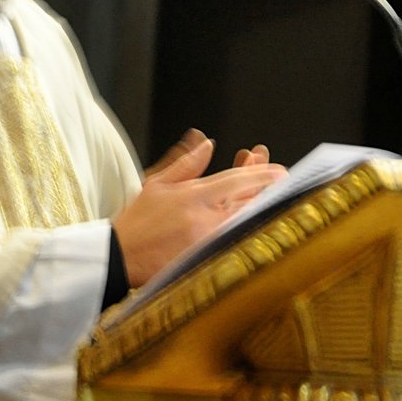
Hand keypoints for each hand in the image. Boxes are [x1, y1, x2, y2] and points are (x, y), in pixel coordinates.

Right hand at [112, 129, 285, 287]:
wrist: (121, 256)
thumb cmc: (137, 220)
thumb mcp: (157, 184)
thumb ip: (186, 163)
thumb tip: (208, 143)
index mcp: (193, 196)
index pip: (235, 181)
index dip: (261, 174)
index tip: (279, 170)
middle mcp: (205, 218)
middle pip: (248, 201)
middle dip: (266, 188)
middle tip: (280, 178)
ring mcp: (209, 240)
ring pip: (246, 220)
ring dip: (260, 206)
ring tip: (270, 194)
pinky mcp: (208, 257)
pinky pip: (236, 239)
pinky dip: (247, 226)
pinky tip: (256, 219)